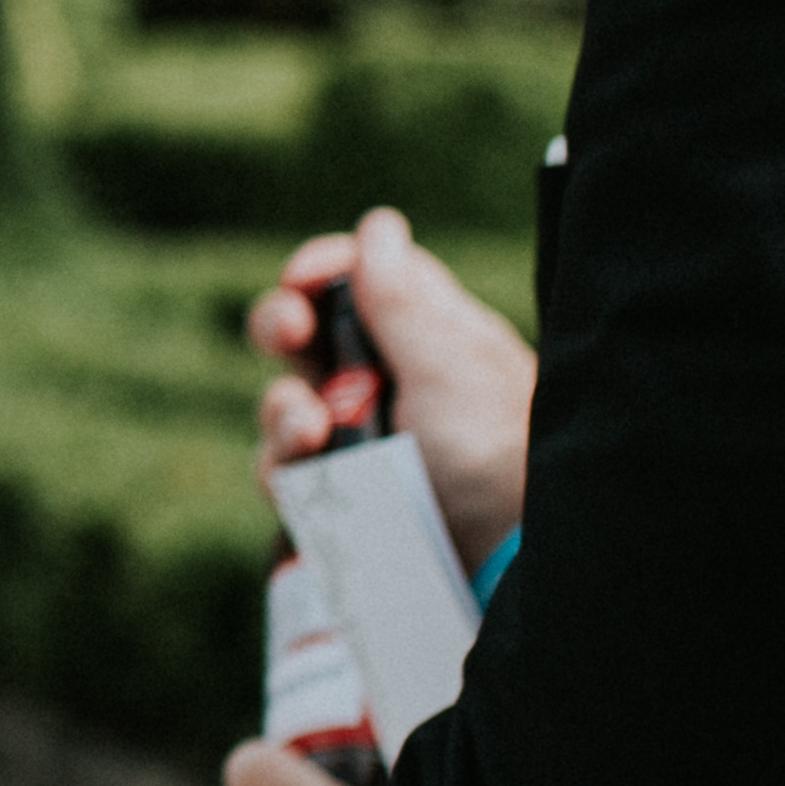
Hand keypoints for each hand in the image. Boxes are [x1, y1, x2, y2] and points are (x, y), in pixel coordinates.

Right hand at [247, 210, 535, 564]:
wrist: (503, 560)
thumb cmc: (493, 455)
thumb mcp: (451, 370)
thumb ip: (404, 302)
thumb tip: (378, 226)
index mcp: (427, 335)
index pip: (362, 278)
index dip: (323, 269)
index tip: (303, 276)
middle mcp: (386, 382)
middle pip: (304, 331)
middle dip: (281, 326)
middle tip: (287, 333)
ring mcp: (357, 441)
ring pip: (283, 404)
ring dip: (285, 410)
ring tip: (312, 429)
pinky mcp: (335, 499)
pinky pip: (284, 472)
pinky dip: (287, 469)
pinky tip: (310, 472)